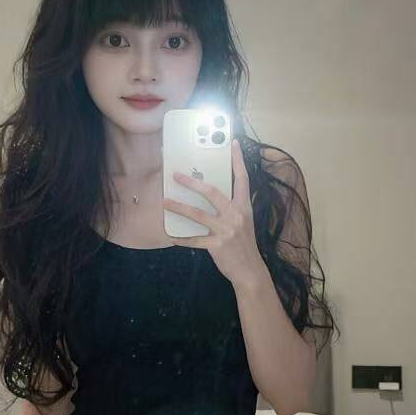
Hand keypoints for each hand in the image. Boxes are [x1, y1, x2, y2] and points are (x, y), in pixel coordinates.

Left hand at [163, 138, 265, 286]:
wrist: (250, 271)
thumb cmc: (244, 245)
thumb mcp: (243, 222)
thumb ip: (230, 208)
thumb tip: (210, 194)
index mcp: (244, 207)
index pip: (242, 178)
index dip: (237, 160)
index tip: (233, 143)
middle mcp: (236, 215)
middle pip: (213, 192)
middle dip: (193, 182)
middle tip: (176, 175)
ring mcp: (226, 230)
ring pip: (198, 214)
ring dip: (179, 207)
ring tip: (165, 201)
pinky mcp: (217, 245)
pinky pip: (195, 240)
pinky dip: (182, 238)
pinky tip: (171, 236)